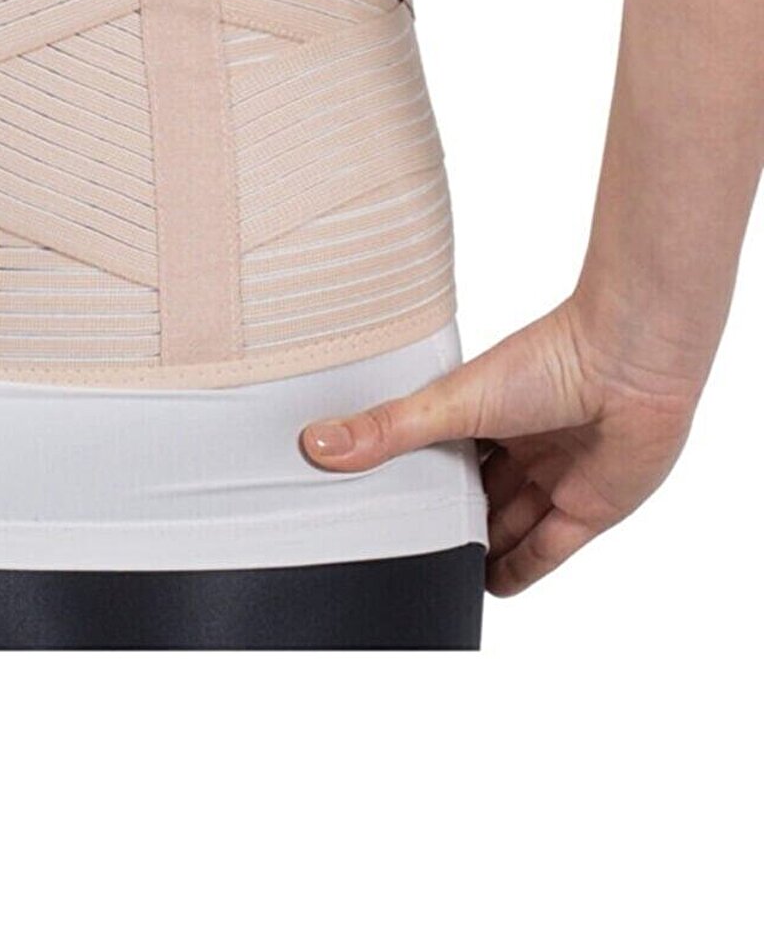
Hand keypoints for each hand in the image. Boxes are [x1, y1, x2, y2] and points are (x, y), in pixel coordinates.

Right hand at [300, 296, 702, 594]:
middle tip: (402, 550)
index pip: (442, 455)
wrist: (631, 366)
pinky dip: (517, 570)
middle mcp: (522, 445)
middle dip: (446, 520)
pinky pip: (547, 551)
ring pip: (509, 526)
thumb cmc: (551, 360)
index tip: (375, 504)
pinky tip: (486, 587)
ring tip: (435, 578)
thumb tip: (315, 442)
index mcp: (487, 410)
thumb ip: (387, 429)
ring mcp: (556, 479)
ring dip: (479, 551)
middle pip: (475, 495)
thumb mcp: (451, 401)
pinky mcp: (590, 511)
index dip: (414, 481)